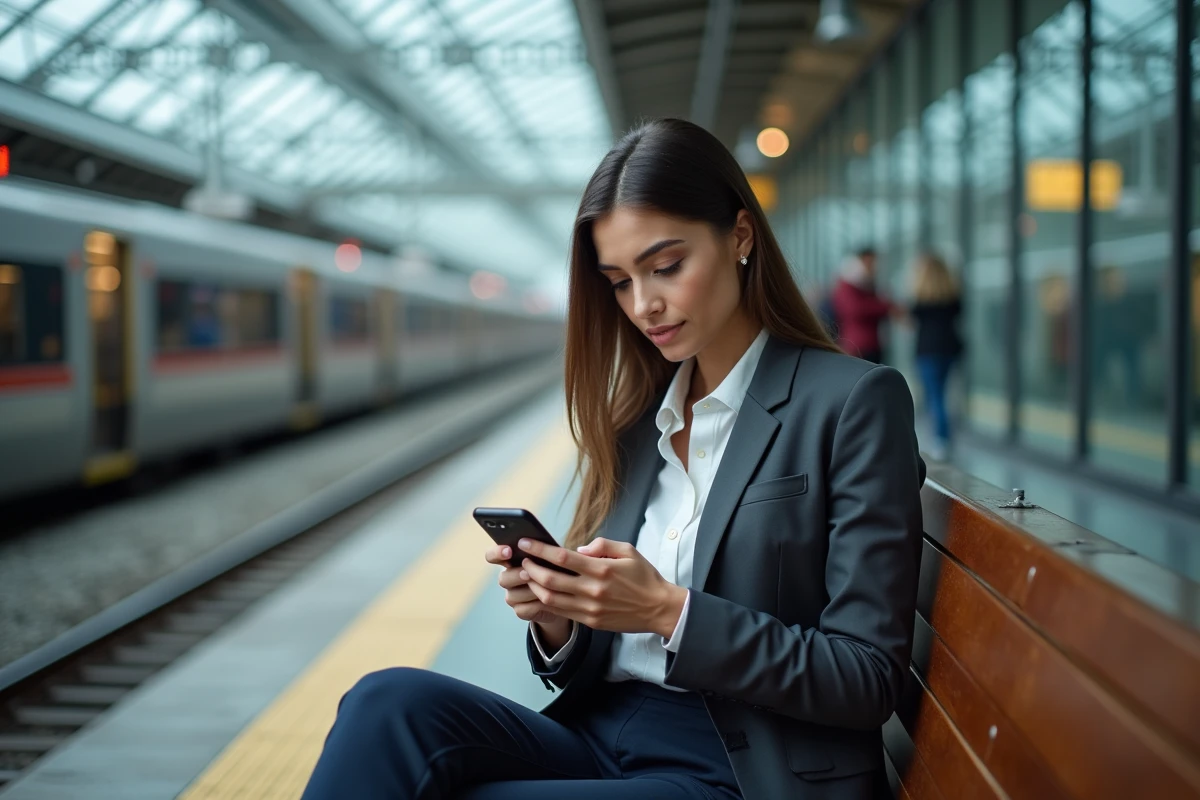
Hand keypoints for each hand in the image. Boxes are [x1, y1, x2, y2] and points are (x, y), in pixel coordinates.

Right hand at [484, 544, 560, 626]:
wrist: (564, 593)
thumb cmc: (556, 568)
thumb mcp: (550, 556)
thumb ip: (541, 549)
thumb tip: (540, 544)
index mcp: (510, 561)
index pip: (493, 556)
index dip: (497, 553)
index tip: (508, 551)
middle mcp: (508, 578)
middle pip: (503, 578)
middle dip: (516, 576)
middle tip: (528, 573)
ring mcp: (513, 596)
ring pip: (512, 595)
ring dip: (530, 591)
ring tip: (546, 587)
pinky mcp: (521, 611)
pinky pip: (523, 609)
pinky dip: (536, 605)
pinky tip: (549, 600)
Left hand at [517, 537, 687, 637]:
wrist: (659, 609)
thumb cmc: (645, 577)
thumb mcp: (629, 551)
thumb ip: (602, 546)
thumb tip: (579, 549)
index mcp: (602, 570)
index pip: (562, 558)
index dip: (540, 550)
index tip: (526, 543)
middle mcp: (593, 590)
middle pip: (550, 580)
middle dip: (530, 569)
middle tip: (522, 561)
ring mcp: (590, 609)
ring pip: (550, 599)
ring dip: (534, 586)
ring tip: (528, 576)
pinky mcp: (590, 621)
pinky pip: (561, 612)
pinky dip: (547, 601)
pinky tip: (541, 592)